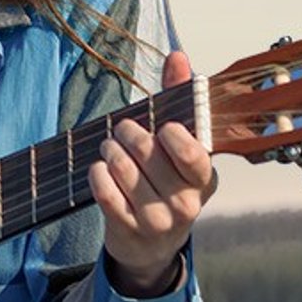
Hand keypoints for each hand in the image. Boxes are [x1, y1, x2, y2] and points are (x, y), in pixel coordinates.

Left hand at [89, 48, 216, 297]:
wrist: (151, 244)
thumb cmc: (166, 182)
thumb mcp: (179, 145)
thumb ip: (180, 98)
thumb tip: (178, 57)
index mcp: (203, 178)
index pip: (191, 152)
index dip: (170, 132)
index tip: (162, 126)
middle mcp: (185, 203)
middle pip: (148, 152)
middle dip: (129, 133)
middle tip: (123, 131)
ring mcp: (156, 220)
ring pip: (122, 168)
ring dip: (110, 150)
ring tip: (111, 147)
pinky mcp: (127, 229)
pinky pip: (103, 190)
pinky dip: (97, 173)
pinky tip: (100, 169)